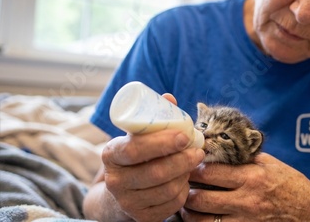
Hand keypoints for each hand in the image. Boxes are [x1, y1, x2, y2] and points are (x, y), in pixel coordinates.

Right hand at [94, 93, 204, 221]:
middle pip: (155, 172)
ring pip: (167, 189)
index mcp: (111, 154)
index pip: (135, 149)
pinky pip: (172, 204)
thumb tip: (170, 98)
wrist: (120, 190)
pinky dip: (183, 191)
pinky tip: (184, 180)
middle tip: (198, 150)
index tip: (184, 136)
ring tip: (192, 162)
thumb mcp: (137, 136)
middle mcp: (115, 181)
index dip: (162, 143)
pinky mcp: (142, 217)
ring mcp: (127, 202)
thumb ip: (153, 118)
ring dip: (185, 174)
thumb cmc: (135, 155)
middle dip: (182, 160)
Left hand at [181, 153, 309, 220]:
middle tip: (178, 185)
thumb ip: (245, 158)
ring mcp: (245, 221)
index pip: (210, 172)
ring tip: (184, 205)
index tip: (185, 165)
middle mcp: (246, 200)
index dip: (192, 168)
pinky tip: (198, 220)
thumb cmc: (291, 185)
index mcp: (251, 177)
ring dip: (188, 213)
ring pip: (202, 221)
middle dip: (184, 191)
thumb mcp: (271, 164)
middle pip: (200, 198)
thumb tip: (219, 147)